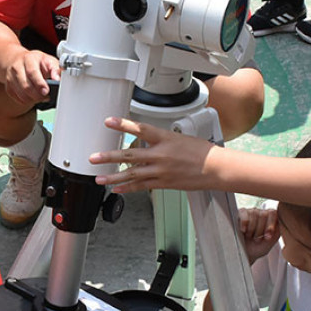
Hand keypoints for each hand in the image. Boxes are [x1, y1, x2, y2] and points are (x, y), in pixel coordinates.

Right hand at [3, 48, 59, 105]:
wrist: (17, 60)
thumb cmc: (35, 61)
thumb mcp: (48, 61)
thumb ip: (55, 69)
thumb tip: (58, 79)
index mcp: (28, 58)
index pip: (32, 72)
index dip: (39, 84)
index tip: (46, 91)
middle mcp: (17, 67)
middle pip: (26, 86)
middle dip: (38, 95)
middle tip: (46, 96)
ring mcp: (10, 77)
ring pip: (21, 95)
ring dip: (33, 99)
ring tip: (41, 96)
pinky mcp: (8, 87)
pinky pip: (18, 99)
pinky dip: (27, 101)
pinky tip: (33, 97)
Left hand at [90, 117, 219, 192]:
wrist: (217, 169)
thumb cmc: (204, 152)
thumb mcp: (182, 138)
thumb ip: (163, 141)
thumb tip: (151, 142)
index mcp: (166, 139)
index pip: (141, 129)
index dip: (123, 124)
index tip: (108, 121)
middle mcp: (161, 155)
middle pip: (130, 154)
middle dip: (109, 156)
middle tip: (93, 158)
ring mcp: (161, 170)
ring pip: (132, 174)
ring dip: (113, 176)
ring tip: (99, 178)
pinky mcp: (164, 183)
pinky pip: (142, 186)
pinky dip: (128, 188)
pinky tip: (117, 189)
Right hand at [238, 207, 278, 261]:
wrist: (244, 254)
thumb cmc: (258, 248)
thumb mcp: (270, 242)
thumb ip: (277, 232)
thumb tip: (280, 222)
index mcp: (271, 218)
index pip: (273, 213)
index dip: (270, 225)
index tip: (267, 237)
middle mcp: (261, 213)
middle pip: (264, 214)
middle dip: (260, 230)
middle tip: (257, 240)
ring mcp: (250, 212)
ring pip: (254, 214)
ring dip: (252, 228)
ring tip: (249, 236)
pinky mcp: (240, 213)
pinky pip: (244, 214)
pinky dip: (244, 223)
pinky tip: (243, 230)